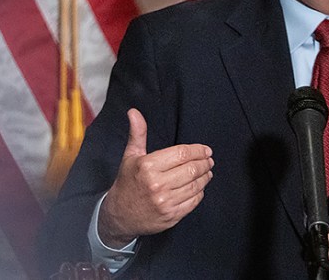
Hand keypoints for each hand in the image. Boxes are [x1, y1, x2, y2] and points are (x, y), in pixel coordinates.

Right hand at [98, 108, 213, 247]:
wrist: (119, 215)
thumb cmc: (127, 183)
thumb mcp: (131, 156)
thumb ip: (138, 134)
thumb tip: (134, 112)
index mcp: (148, 166)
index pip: (181, 154)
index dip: (198, 150)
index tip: (206, 150)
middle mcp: (157, 184)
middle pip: (191, 169)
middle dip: (204, 163)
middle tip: (209, 160)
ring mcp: (165, 202)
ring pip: (195, 186)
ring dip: (205, 177)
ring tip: (207, 171)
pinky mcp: (171, 216)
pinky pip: (193, 202)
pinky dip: (200, 192)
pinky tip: (199, 187)